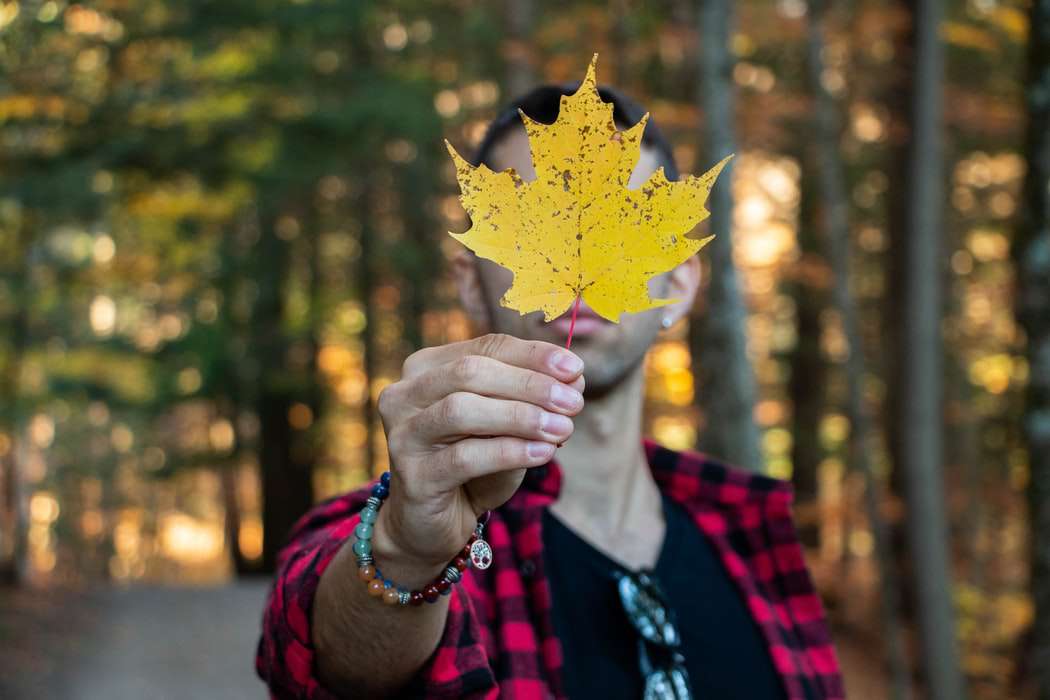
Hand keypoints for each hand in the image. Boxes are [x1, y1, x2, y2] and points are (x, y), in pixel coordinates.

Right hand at [373, 333, 584, 573]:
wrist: (435, 524)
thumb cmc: (473, 466)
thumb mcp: (507, 426)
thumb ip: (534, 398)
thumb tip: (574, 376)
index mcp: (427, 368)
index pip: (486, 347)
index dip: (533, 355)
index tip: (576, 368)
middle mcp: (405, 395)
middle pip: (471, 372)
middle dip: (529, 384)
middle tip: (573, 402)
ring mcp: (403, 435)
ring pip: (462, 410)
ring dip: (520, 416)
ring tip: (563, 429)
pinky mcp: (412, 476)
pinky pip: (463, 457)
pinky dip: (508, 451)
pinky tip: (542, 453)